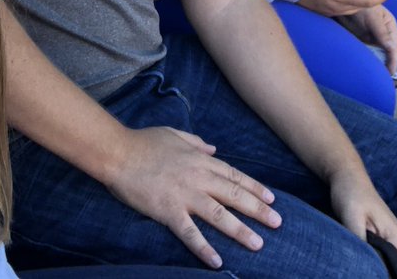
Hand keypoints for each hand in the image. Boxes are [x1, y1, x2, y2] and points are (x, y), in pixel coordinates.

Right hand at [104, 126, 281, 269]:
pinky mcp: (168, 211)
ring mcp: (184, 195)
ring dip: (241, 231)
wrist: (118, 152)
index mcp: (200, 160)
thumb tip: (212, 148)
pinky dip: (204, 248)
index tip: (271, 199)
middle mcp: (198, 178)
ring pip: (219, 215)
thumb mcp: (174, 134)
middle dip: (258, 210)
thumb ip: (196, 142)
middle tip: (278, 223)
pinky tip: (218, 261)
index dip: (254, 188)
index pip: (234, 176)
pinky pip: (190, 233)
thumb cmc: (144, 141)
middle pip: (234, 195)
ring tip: (258, 244)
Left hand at [330, 170, 396, 278]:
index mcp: (394, 235)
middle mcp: (394, 237)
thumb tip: (366, 261)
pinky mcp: (376, 235)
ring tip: (375, 274)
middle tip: (376, 277)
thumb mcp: (353, 217)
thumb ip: (361, 240)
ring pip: (390, 261)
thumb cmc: (352, 193)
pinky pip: (381, 254)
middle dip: (394, 276)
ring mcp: (386, 236)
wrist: (346, 176)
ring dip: (385, 270)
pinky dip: (378, 263)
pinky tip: (370, 268)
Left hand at [339, 5, 396, 74]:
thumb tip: (392, 49)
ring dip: (380, 66)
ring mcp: (374, 40)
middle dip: (390, 66)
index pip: (395, 47)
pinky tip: (368, 70)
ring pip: (379, 56)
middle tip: (389, 79)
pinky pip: (368, 54)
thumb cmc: (362, 6)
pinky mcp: (364, 43)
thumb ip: (382, 33)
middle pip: (390, 54)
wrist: (344, 2)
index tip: (392, 70)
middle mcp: (384, 36)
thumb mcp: (373, 17)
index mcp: (391, 28)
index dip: (394, 59)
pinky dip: (369, 62)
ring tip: (381, 79)